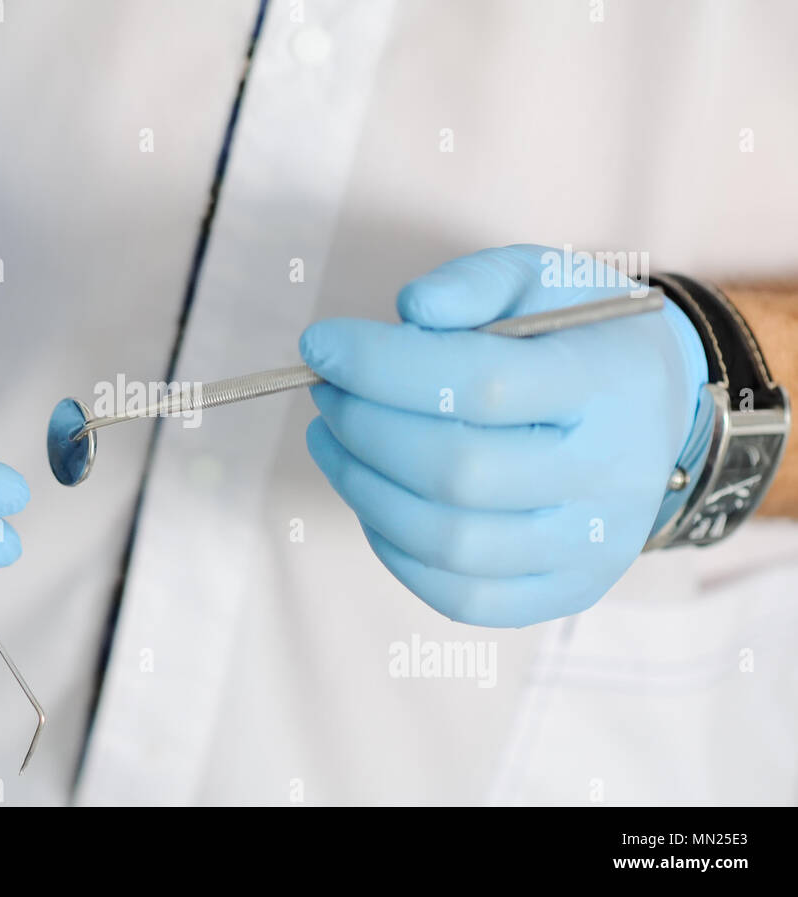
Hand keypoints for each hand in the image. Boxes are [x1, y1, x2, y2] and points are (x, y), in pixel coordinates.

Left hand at [300, 245, 707, 625]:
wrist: (655, 406)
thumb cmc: (576, 334)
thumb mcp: (542, 277)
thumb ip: (476, 281)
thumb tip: (411, 310)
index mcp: (609, 383)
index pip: (482, 384)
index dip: (382, 366)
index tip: (320, 345)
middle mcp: (611, 475)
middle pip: (459, 471)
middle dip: (364, 427)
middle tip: (327, 392)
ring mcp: (593, 545)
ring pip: (450, 541)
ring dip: (362, 488)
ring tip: (331, 438)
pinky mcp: (568, 590)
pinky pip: (460, 598)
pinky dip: (393, 549)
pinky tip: (369, 494)